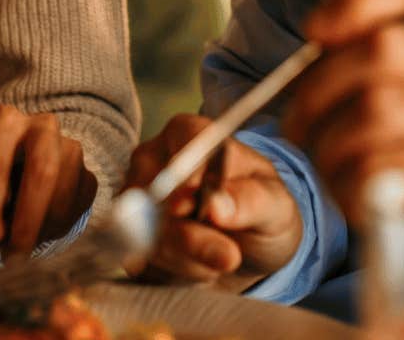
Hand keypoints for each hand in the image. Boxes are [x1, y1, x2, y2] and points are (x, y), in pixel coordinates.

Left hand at [0, 105, 96, 255]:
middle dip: (28, 219)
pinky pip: (77, 209)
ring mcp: (71, 149)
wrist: (15, 176)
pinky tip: (36, 229)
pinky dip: (54, 230)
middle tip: (14, 254)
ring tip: (18, 243)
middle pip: (44, 170)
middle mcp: (42, 127)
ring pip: (64, 195)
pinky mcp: (88, 175)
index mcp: (2, 123)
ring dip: (40, 229)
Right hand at [122, 114, 301, 291]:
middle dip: (191, 234)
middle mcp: (155, 159)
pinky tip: (198, 267)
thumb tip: (217, 205)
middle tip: (229, 256)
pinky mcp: (128, 235)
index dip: (188, 172)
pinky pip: (139, 257)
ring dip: (188, 257)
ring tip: (220, 257)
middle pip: (155, 190)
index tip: (195, 203)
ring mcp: (135, 197)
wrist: (248, 251)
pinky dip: (173, 271)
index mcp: (192, 133)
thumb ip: (252, 201)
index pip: (182, 138)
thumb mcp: (276, 206)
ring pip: (146, 230)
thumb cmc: (262, 212)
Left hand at [284, 0, 403, 220]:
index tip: (314, 30)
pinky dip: (344, 180)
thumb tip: (318, 31)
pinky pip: (380, 172)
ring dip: (326, 137)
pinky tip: (348, 187)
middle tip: (297, 116)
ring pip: (375, 110)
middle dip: (318, 84)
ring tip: (321, 153)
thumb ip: (386, 42)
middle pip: (384, 48)